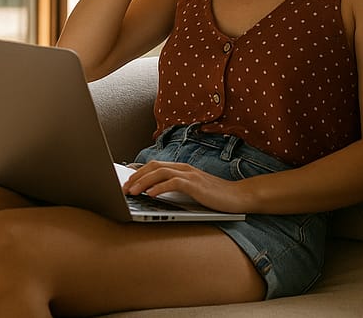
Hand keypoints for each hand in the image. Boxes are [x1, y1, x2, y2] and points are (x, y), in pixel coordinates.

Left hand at [123, 160, 246, 212]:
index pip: (154, 165)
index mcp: (182, 168)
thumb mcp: (193, 191)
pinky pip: (172, 183)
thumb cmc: (216, 196)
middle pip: (153, 166)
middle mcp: (184, 168)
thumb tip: (155, 195)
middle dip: (135, 177)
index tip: (126, 182)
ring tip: (131, 192)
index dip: (138, 172)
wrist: (239, 196)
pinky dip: (159, 188)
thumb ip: (177, 190)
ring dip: (142, 182)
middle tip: (123, 189)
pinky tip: (150, 195)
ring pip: (159, 173)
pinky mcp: (195, 184)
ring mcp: (190, 174)